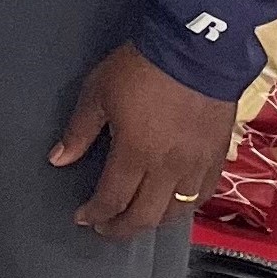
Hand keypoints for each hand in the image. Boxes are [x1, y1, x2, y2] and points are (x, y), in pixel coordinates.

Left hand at [50, 42, 235, 237]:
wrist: (197, 49)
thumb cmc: (141, 69)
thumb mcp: (98, 94)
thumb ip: (79, 131)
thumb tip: (58, 160)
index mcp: (135, 154)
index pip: (112, 199)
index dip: (95, 214)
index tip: (82, 217)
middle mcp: (169, 168)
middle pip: (145, 216)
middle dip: (121, 228)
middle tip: (105, 228)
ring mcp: (198, 164)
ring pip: (177, 211)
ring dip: (153, 220)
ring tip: (136, 218)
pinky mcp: (219, 154)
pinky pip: (204, 194)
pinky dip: (186, 206)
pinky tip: (174, 203)